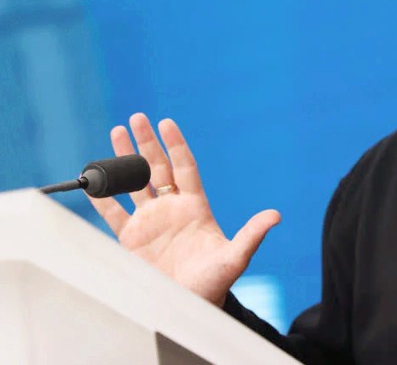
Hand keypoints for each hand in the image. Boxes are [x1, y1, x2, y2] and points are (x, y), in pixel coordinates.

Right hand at [88, 113, 279, 306]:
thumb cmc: (214, 282)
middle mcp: (171, 208)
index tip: (166, 122)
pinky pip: (114, 214)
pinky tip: (93, 181)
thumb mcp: (235, 257)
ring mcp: (150, 222)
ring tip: (116, 132)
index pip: (184, 167)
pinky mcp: (131, 240)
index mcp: (195, 206)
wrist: (189, 307)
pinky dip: (103, 199)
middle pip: (157, 168)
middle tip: (137, 118)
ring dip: (124, 161)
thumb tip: (276, 216)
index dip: (175, 145)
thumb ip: (251, 234)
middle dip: (146, 143)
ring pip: (134, 184)